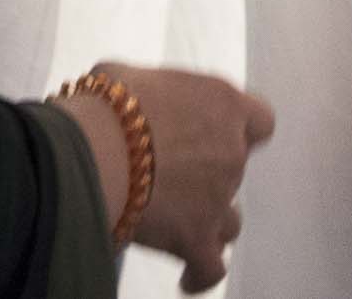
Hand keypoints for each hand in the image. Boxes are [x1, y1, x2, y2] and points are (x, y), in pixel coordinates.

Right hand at [62, 64, 275, 292]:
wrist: (92, 149)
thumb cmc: (106, 106)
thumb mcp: (127, 77)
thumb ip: (149, 90)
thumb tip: (128, 99)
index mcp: (221, 104)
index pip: (259, 120)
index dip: (238, 130)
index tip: (214, 134)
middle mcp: (230, 150)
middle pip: (234, 170)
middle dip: (207, 174)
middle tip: (167, 173)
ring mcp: (218, 198)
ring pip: (230, 220)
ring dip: (210, 220)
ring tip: (178, 221)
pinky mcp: (197, 238)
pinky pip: (211, 268)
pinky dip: (199, 273)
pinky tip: (186, 276)